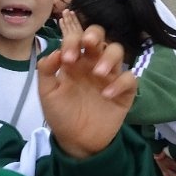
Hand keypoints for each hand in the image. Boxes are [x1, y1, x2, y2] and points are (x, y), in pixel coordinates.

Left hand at [37, 10, 136, 158]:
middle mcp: (92, 63)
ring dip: (108, 57)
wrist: (75, 141)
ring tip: (97, 73)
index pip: (76, 38)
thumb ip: (46, 70)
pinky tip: (107, 95)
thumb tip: (56, 52)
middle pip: (100, 36)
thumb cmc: (61, 113)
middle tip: (87, 43)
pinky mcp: (124, 92)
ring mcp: (109, 76)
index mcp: (74, 60)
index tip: (67, 58)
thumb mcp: (47, 92)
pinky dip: (120, 83)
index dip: (72, 39)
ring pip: (117, 51)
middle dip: (94, 35)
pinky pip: (129, 79)